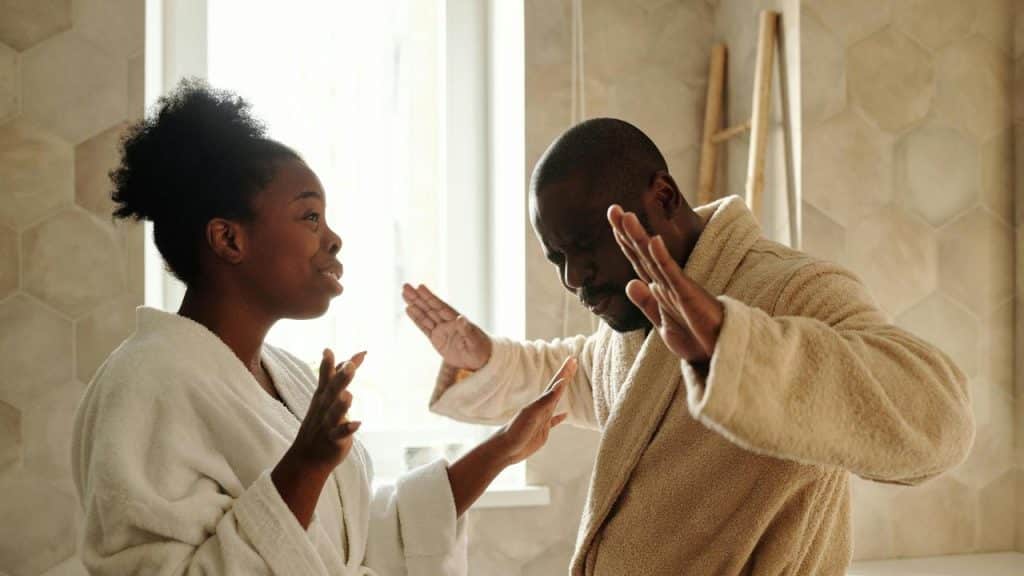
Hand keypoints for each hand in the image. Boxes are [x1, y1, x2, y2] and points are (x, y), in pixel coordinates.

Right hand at [288, 349, 365, 473]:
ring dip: (341, 405)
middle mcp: (324, 408)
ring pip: (334, 413)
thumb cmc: (319, 424)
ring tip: (349, 395)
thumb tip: (347, 360)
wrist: (306, 459)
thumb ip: (335, 378)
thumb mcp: (325, 399)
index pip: (327, 378)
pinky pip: (340, 434)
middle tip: (349, 366)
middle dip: (340, 379)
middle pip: (332, 392)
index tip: (328, 350)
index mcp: (323, 397)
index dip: (329, 364)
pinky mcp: (333, 440)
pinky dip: (347, 429)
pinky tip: (357, 423)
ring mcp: (327, 425)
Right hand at [402, 283, 491, 369]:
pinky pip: (424, 327)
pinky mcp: (437, 339)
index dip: (430, 297)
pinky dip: (416, 319)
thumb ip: (467, 330)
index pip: (440, 306)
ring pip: (425, 315)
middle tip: (405, 286)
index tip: (420, 287)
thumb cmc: (481, 349)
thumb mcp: (475, 341)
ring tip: (404, 294)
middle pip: (430, 308)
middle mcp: (447, 322)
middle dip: (418, 297)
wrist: (481, 360)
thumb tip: (461, 318)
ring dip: (415, 305)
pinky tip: (409, 309)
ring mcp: (441, 330)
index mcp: (456, 320)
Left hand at [495, 356, 575, 464]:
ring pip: (556, 401)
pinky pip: (554, 421)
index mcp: (541, 402)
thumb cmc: (517, 430)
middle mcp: (542, 408)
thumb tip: (561, 383)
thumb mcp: (533, 413)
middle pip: (557, 388)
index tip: (572, 359)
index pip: (556, 383)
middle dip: (565, 375)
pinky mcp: (542, 431)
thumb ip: (547, 399)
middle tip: (573, 363)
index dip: (565, 372)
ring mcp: (542, 419)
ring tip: (567, 383)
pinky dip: (560, 417)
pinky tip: (564, 414)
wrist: (505, 448)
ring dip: (562, 391)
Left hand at [607, 205, 722, 368]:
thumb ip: (647, 303)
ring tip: (627, 216)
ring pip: (653, 258)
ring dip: (640, 237)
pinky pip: (671, 274)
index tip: (613, 221)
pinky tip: (654, 241)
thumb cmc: (694, 337)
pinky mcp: (687, 294)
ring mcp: (676, 286)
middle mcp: (666, 282)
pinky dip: (662, 257)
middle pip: (642, 253)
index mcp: (660, 288)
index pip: (638, 260)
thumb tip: (630, 284)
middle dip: (627, 231)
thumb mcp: (662, 322)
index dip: (624, 241)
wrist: (718, 351)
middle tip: (612, 208)